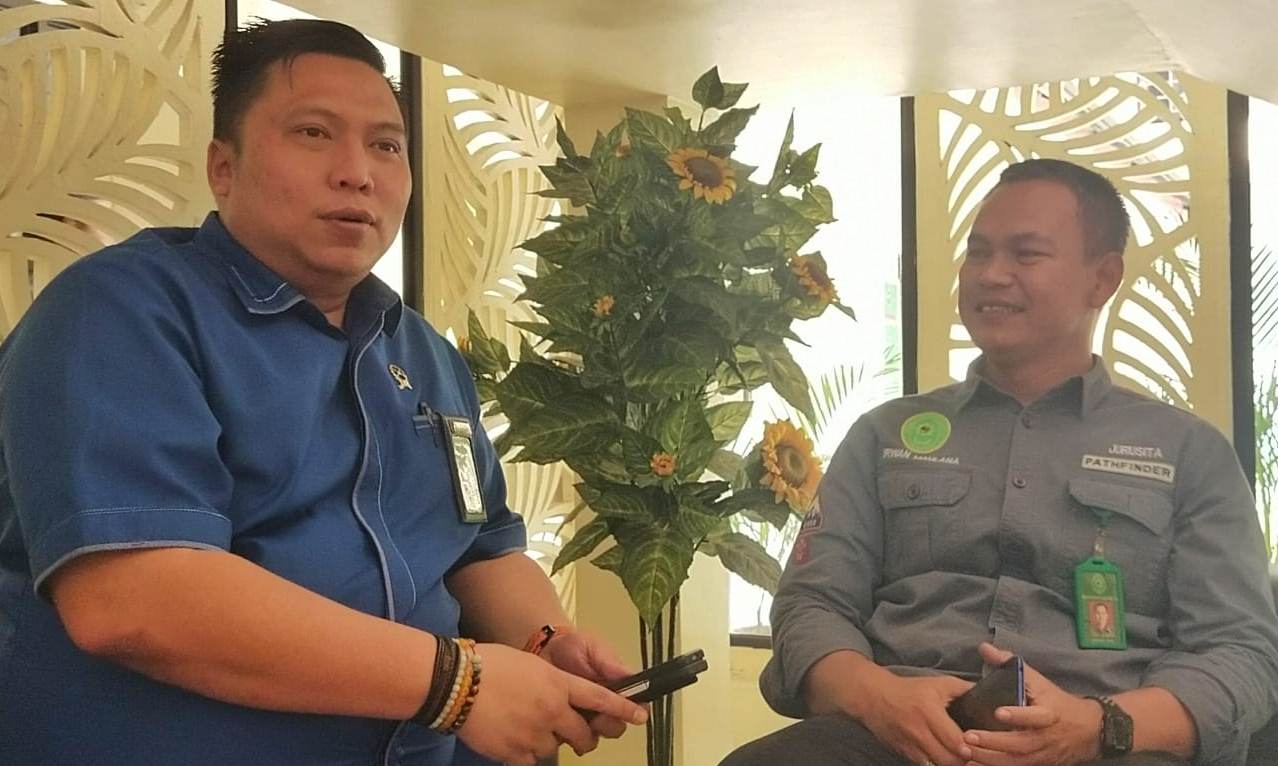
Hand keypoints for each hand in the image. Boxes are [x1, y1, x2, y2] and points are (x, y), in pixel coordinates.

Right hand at [454, 642, 646, 765]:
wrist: (458, 681)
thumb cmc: (491, 663)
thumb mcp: (532, 666)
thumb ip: (554, 684)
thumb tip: (564, 700)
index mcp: (559, 684)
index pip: (601, 699)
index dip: (624, 709)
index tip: (640, 716)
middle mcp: (553, 711)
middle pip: (584, 735)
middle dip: (585, 738)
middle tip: (575, 734)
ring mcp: (535, 734)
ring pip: (555, 750)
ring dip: (548, 742)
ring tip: (525, 726)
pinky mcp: (514, 753)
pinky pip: (531, 761)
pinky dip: (525, 753)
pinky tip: (511, 737)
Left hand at [539, 629, 640, 738]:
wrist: (542, 651)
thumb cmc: (571, 647)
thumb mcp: (591, 647)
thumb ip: (608, 662)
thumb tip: (630, 676)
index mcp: (616, 687)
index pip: (635, 705)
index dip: (633, 711)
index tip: (627, 710)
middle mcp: (603, 704)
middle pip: (617, 726)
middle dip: (609, 724)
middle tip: (597, 716)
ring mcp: (586, 716)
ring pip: (597, 736)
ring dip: (589, 732)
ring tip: (576, 717)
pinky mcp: (567, 724)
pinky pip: (572, 739)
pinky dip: (568, 735)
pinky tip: (561, 723)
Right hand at [855, 672, 973, 765]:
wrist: (874, 696)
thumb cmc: (909, 689)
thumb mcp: (937, 683)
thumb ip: (963, 688)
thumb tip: (985, 692)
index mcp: (929, 712)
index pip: (955, 741)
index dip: (969, 748)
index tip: (977, 746)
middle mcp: (919, 731)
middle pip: (948, 760)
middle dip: (963, 760)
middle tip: (970, 755)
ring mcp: (909, 745)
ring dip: (949, 763)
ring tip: (957, 757)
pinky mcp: (903, 753)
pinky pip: (924, 765)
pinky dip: (934, 763)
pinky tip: (941, 757)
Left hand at [958, 643, 1101, 765]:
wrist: (1090, 730)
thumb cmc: (1056, 701)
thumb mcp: (1038, 680)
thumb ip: (1009, 663)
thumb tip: (984, 647)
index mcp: (1048, 713)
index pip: (1035, 716)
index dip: (1018, 715)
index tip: (998, 712)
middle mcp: (1045, 737)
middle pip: (1020, 744)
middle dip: (994, 742)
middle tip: (968, 736)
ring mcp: (1042, 754)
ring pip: (1016, 761)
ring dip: (990, 759)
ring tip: (966, 751)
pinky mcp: (1038, 765)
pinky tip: (975, 764)